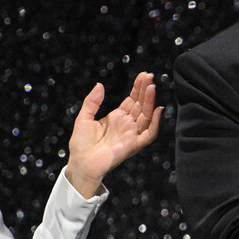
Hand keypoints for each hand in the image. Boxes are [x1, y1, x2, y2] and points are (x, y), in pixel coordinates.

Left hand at [64, 72, 161, 197]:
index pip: (132, 100)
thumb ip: (92, 102)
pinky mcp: (134, 145)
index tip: (143, 75)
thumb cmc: (81, 143)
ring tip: (151, 87)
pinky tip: (157, 110)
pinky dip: (155, 123)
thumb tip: (99, 84)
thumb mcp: (84, 118)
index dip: (138, 88)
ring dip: (150, 101)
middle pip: (141, 105)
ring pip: (146, 115)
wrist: (81, 163)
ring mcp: (132, 134)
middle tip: (149, 76)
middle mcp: (127, 124)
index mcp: (117, 117)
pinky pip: (149, 134)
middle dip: (145, 90)